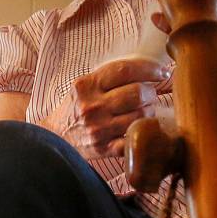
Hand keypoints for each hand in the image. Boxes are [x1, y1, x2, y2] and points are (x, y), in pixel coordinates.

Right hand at [42, 57, 169, 158]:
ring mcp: (99, 129)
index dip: (150, 68)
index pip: (125, 70)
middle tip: (150, 94)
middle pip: (138, 93)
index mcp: (87, 85)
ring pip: (141, 116)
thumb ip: (110, 77)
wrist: (54, 137)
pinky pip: (133, 140)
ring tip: (144, 111)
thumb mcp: (84, 85)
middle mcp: (92, 106)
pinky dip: (141, 133)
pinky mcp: (104, 149)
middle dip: (151, 92)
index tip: (161, 72)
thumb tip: (150, 69)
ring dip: (149, 112)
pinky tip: (141, 129)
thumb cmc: (75, 108)